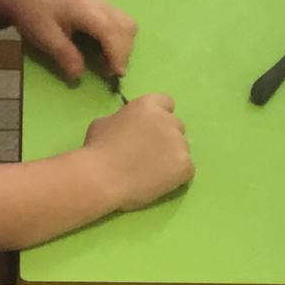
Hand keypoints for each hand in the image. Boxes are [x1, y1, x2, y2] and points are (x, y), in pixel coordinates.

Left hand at [0, 0, 138, 83]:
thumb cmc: (34, 15)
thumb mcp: (45, 38)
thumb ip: (65, 55)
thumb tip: (79, 75)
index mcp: (86, 9)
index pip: (111, 31)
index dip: (118, 54)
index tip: (116, 75)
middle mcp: (99, 3)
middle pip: (126, 27)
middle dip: (123, 52)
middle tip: (108, 72)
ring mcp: (102, 2)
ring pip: (127, 23)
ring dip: (124, 44)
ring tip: (106, 61)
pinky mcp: (101, 5)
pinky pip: (121, 21)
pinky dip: (120, 38)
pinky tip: (104, 48)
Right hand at [85, 94, 193, 210]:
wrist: (102, 178)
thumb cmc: (97, 149)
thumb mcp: (104, 123)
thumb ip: (123, 120)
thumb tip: (128, 127)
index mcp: (149, 105)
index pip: (166, 103)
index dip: (158, 117)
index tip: (149, 130)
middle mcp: (168, 120)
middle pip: (176, 126)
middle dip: (165, 137)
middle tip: (149, 153)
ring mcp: (179, 143)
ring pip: (182, 148)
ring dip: (171, 156)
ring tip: (152, 171)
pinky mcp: (185, 166)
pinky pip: (187, 169)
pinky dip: (176, 175)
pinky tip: (159, 181)